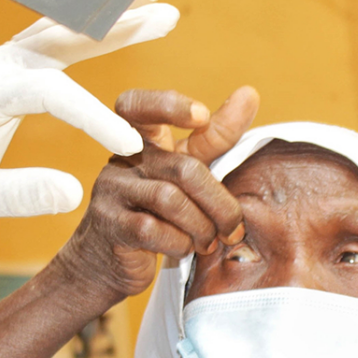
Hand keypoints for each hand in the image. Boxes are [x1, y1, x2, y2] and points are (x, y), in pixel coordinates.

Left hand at [0, 0, 177, 244]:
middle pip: (59, 37)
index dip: (92, 115)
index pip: (48, 93)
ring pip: (56, 32)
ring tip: (155, 0)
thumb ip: (17, 195)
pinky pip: (47, 45)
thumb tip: (75, 192)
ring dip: (105, 17)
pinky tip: (114, 23)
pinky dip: (84, 30)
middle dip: (114, 24)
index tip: (130, 144)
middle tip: (166, 12)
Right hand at [51, 87, 259, 301]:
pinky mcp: (109, 225)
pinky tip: (183, 249)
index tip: (201, 116)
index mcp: (140, 140)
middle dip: (219, 203)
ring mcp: (111, 191)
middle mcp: (121, 159)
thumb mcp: (182, 172)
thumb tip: (250, 94)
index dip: (168, 105)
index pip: (138, 106)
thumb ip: (213, 137)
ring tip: (208, 242)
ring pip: (171, 200)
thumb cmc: (154, 211)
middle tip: (233, 228)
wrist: (107, 263)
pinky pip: (153, 230)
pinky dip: (179, 244)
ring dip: (201, 227)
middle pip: (183, 168)